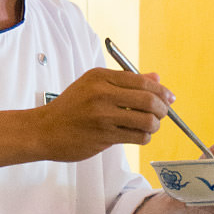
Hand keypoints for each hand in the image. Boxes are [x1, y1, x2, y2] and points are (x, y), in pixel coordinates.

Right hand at [38, 67, 174, 161]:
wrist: (44, 130)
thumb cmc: (71, 108)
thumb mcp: (94, 85)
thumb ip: (126, 81)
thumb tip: (157, 79)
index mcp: (101, 76)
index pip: (142, 81)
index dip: (161, 91)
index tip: (169, 98)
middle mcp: (102, 93)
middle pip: (149, 100)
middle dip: (163, 109)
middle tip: (163, 114)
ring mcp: (103, 115)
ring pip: (147, 120)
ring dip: (154, 125)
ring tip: (150, 126)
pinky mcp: (104, 136)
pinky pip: (137, 137)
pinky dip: (144, 137)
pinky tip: (138, 135)